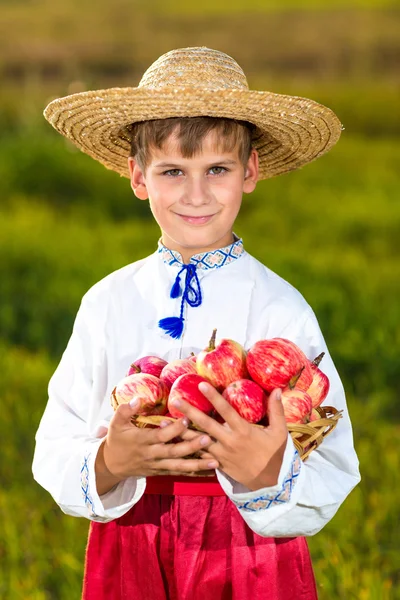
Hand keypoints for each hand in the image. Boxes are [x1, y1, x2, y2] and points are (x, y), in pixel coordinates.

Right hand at [95, 398, 217, 495]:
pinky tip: (210, 472)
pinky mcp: (161, 471)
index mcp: (142, 441)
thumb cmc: (117, 440)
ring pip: (180, 466)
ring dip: (198, 464)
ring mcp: (158, 465)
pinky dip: (194, 473)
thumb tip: (136, 399)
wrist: (111, 465)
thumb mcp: (115, 423)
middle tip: (209, 439)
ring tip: (216, 462)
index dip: (174, 429)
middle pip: (174, 452)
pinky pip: (179, 473)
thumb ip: (125, 410)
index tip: (188, 418)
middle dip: (192, 447)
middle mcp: (152, 454)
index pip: (161, 435)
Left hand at [170, 383, 287, 490]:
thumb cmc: (276, 455)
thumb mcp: (280, 432)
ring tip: (163, 423)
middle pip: (206, 425)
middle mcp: (229, 441)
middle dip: (190, 412)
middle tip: (175, 400)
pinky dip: (186, 450)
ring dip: (181, 432)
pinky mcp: (218, 464)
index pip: (226, 410)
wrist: (272, 483)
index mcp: (243, 431)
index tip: (201, 385)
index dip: (213, 398)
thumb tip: (278, 390)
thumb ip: (276, 410)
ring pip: (198, 442)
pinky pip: (200, 456)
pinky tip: (173, 444)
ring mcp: (222, 454)